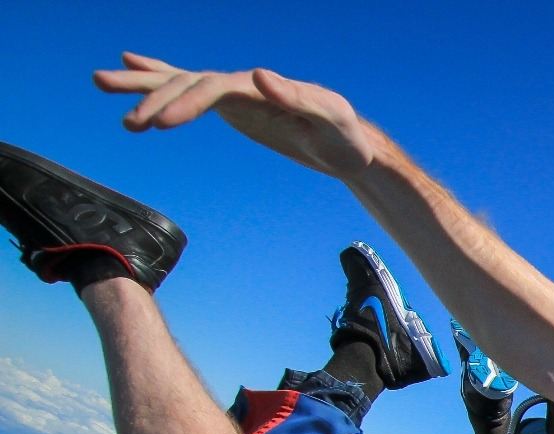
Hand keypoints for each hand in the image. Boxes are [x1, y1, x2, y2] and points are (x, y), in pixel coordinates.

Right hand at [94, 52, 375, 177]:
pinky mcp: (234, 106)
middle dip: (156, 99)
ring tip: (102, 82)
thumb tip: (261, 74)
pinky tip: (133, 65)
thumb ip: (297, 97)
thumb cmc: (345, 135)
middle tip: (130, 123)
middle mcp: (244, 83)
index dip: (187, 103)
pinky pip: (192, 90)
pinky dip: (162, 78)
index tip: (162, 124)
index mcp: (262, 85)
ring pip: (182, 81)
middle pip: (190, 83)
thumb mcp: (330, 119)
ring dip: (143, 83)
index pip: (214, 88)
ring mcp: (237, 93)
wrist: (351, 147)